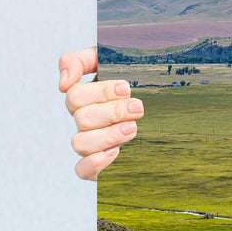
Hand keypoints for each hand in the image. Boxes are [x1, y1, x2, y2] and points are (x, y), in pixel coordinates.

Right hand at [59, 47, 143, 179]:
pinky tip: (116, 151)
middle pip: (82, 118)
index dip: (100, 92)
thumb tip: (63, 83)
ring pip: (80, 143)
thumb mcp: (113, 60)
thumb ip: (80, 61)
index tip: (126, 88)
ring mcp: (91, 143)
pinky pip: (82, 170)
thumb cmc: (138, 80)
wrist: (168, 109)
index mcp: (86, 97)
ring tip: (133, 128)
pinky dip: (96, 162)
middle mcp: (86, 120)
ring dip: (108, 135)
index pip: (75, 96)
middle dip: (112, 112)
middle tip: (138, 108)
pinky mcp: (98, 165)